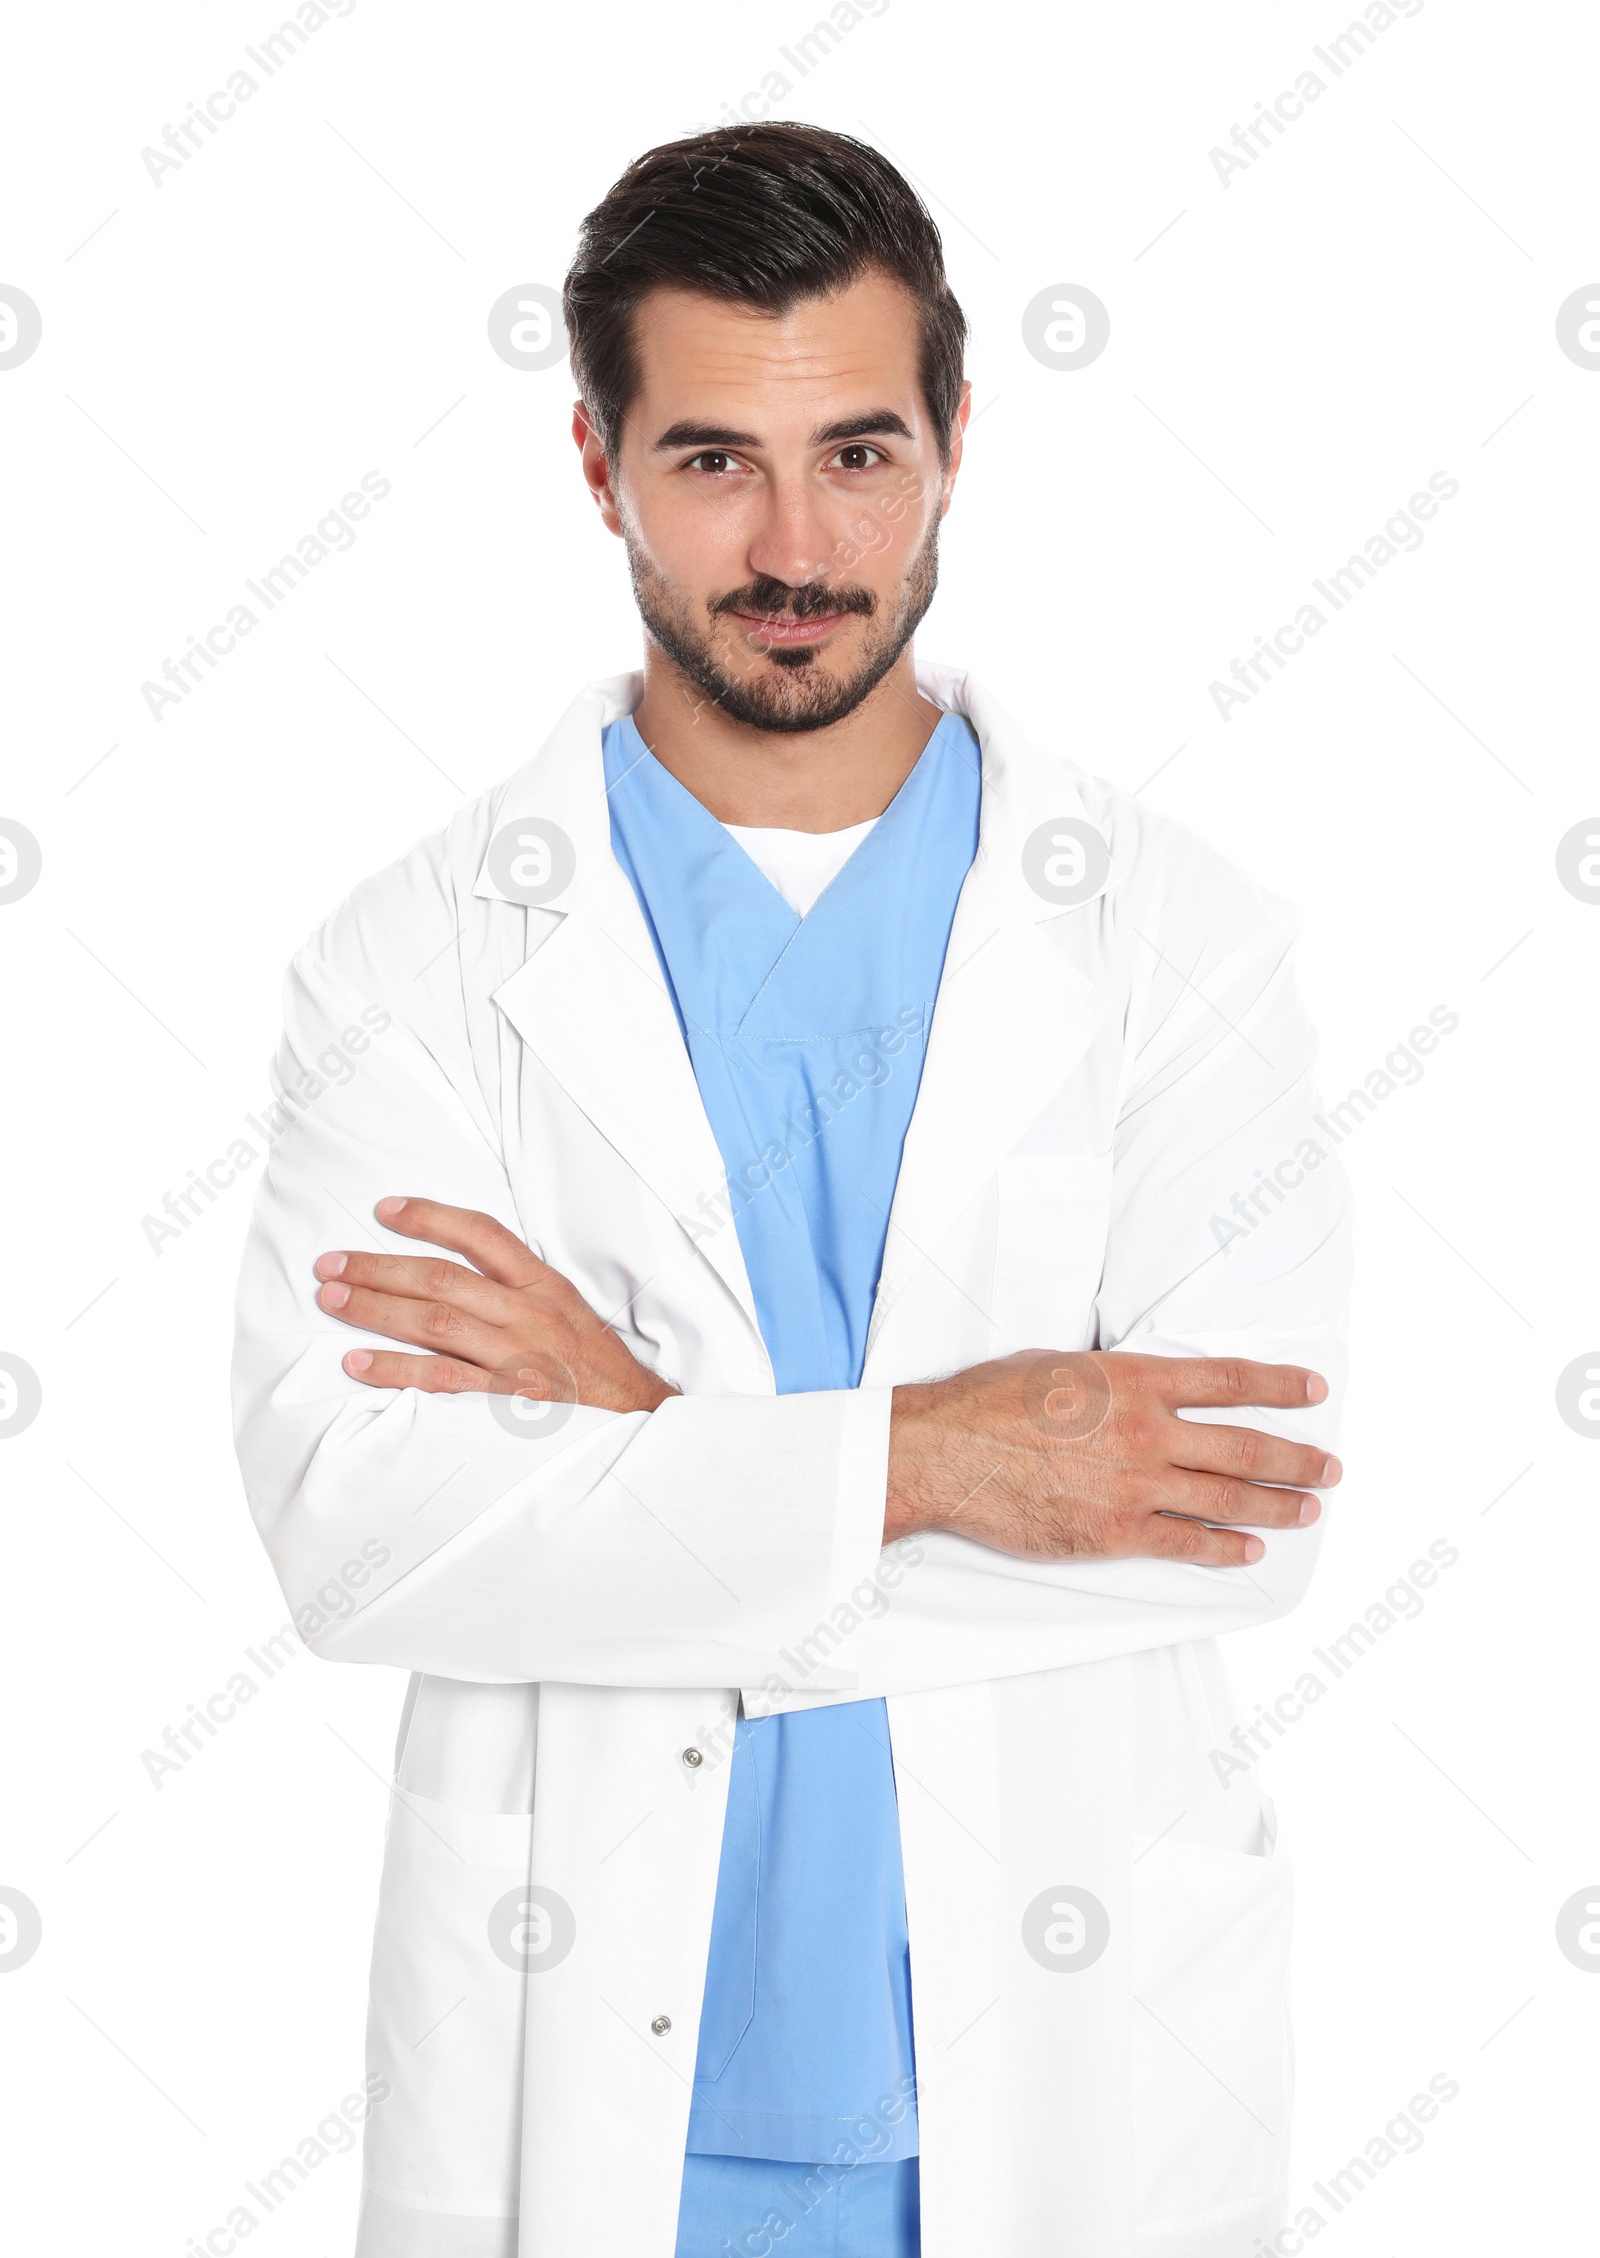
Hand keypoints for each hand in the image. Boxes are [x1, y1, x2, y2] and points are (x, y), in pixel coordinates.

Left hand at [313, 1197, 676, 1413]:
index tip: (383, 1210)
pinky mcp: (509, 1402)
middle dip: (378, 1267)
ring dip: (377, 1309)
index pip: (482, 1234)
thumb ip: (519, 1291)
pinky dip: (396, 1370)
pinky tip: (358, 1363)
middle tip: (329, 1264)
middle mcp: (531, 1314)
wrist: (641, 1424)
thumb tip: (455, 1272)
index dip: (430, 1216)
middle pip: (442, 1278)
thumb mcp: (568, 1314)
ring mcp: (520, 1358)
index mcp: (545, 1285)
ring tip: (332, 1300)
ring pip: (436, 1322)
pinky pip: (442, 1380)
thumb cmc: (597, 1370)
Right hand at [885, 1349, 1339, 1566]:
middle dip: (1297, 1458)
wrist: (948, 1453)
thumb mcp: (1063, 1365)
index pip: (1229, 1379)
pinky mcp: (1117, 1532)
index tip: (1315, 1390)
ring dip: (1277, 1504)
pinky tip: (1250, 1548)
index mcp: (1136, 1379)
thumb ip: (1115, 1378)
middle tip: (1329, 1467)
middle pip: (1246, 1444)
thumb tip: (1146, 1384)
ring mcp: (1136, 1485)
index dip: (1281, 1384)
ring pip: (1228, 1496)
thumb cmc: (991, 1402)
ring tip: (1307, 1508)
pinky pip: (1188, 1543)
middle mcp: (1148, 1430)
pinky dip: (1226, 1547)